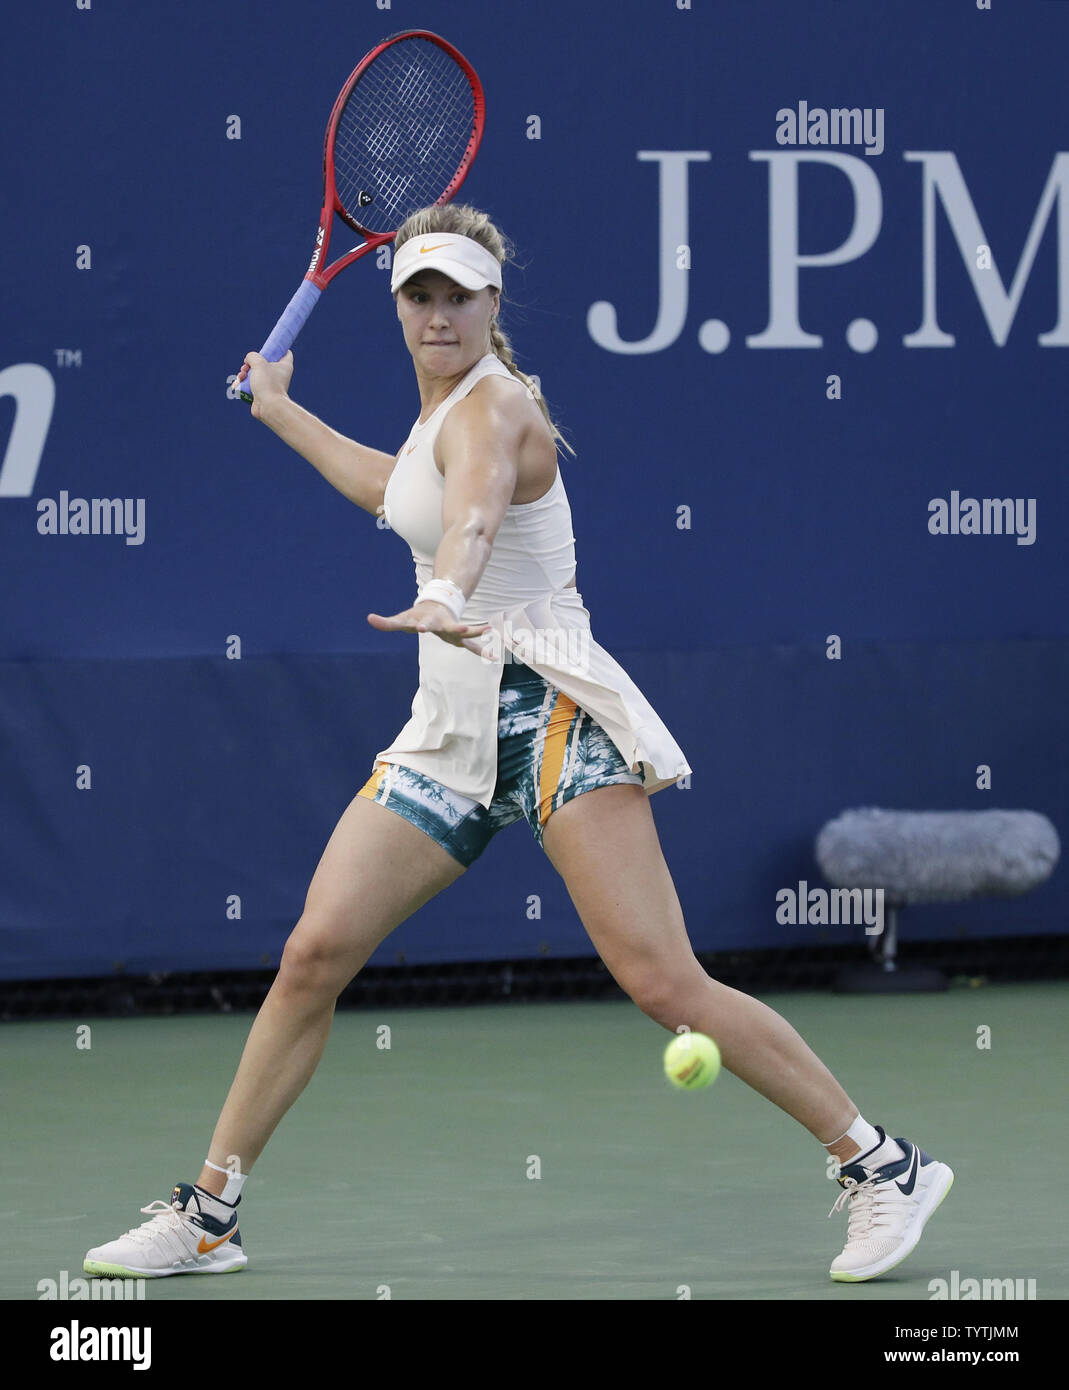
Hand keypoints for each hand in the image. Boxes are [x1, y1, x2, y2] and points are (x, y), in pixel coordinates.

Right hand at [235, 350, 293, 416]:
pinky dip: (244, 383)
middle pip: (264, 362)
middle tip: (246, 366)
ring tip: (241, 377)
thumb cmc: (267, 383)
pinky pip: (251, 384)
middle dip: (251, 363)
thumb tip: (248, 362)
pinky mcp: (262, 393)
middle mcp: (279, 375)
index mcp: (284, 366)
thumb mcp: (258, 362)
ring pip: (255, 373)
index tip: (266, 348)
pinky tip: (237, 384)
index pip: (285, 352)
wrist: (268, 407)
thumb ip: (252, 356)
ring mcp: (270, 384)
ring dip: (244, 373)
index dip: (276, 348)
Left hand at [367, 600, 489, 654]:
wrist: (437, 607)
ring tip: (489, 631)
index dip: (421, 625)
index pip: (423, 623)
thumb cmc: (417, 617)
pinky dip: (482, 652)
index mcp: (428, 621)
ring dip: (476, 632)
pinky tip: (493, 658)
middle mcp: (443, 624)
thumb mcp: (401, 620)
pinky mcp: (459, 637)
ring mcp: (453, 630)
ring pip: (467, 633)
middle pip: (449, 627)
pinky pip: (472, 647)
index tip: (420, 628)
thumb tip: (369, 618)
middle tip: (461, 628)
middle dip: (456, 627)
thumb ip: (386, 622)